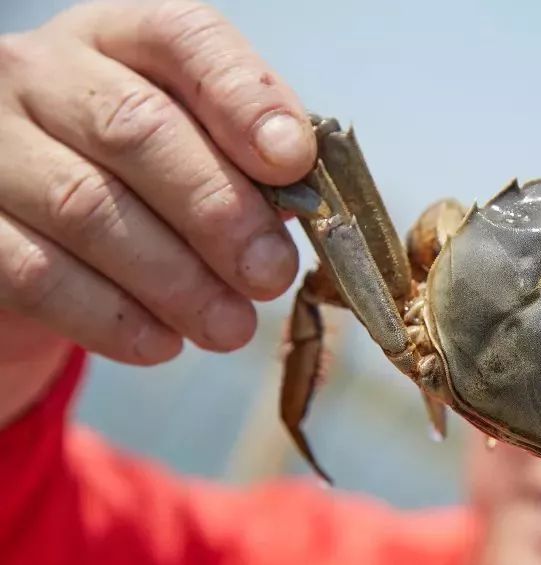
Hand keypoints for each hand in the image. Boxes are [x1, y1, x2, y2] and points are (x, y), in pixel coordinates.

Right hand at [0, 0, 314, 422]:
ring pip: (89, 207)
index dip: (245, 99)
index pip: (184, 38)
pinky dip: (114, 318)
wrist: (26, 234)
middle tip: (270, 275)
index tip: (293, 162)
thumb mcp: (192, 153)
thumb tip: (306, 205)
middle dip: (219, 212)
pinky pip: (39, 274)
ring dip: (177, 280)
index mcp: (121, 40)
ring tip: (230, 327)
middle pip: (135, 129)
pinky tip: (164, 343)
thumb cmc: (138, 186)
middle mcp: (43, 74)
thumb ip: (246, 166)